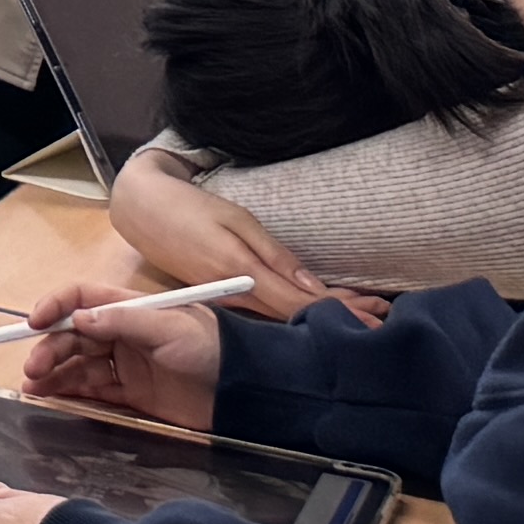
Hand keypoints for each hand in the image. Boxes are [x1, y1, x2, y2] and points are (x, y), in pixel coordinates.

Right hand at [17, 278, 225, 429]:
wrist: (243, 391)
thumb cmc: (211, 348)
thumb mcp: (170, 327)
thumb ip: (125, 321)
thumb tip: (79, 319)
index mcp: (129, 308)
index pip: (81, 299)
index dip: (55, 306)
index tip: (34, 322)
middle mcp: (121, 333)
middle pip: (72, 335)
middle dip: (49, 348)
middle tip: (33, 368)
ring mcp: (125, 364)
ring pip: (77, 364)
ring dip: (52, 372)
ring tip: (32, 387)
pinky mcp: (131, 394)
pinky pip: (92, 390)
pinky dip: (68, 392)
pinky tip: (50, 397)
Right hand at [110, 150, 380, 327]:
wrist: (139, 207)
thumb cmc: (189, 206)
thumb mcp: (237, 220)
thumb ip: (275, 256)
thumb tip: (312, 287)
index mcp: (242, 275)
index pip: (302, 304)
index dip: (342, 312)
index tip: (376, 317)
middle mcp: (237, 296)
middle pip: (297, 315)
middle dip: (341, 316)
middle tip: (383, 316)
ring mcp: (228, 300)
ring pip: (283, 315)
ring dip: (321, 314)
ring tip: (361, 313)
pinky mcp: (221, 297)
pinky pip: (266, 309)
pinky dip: (296, 309)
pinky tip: (314, 306)